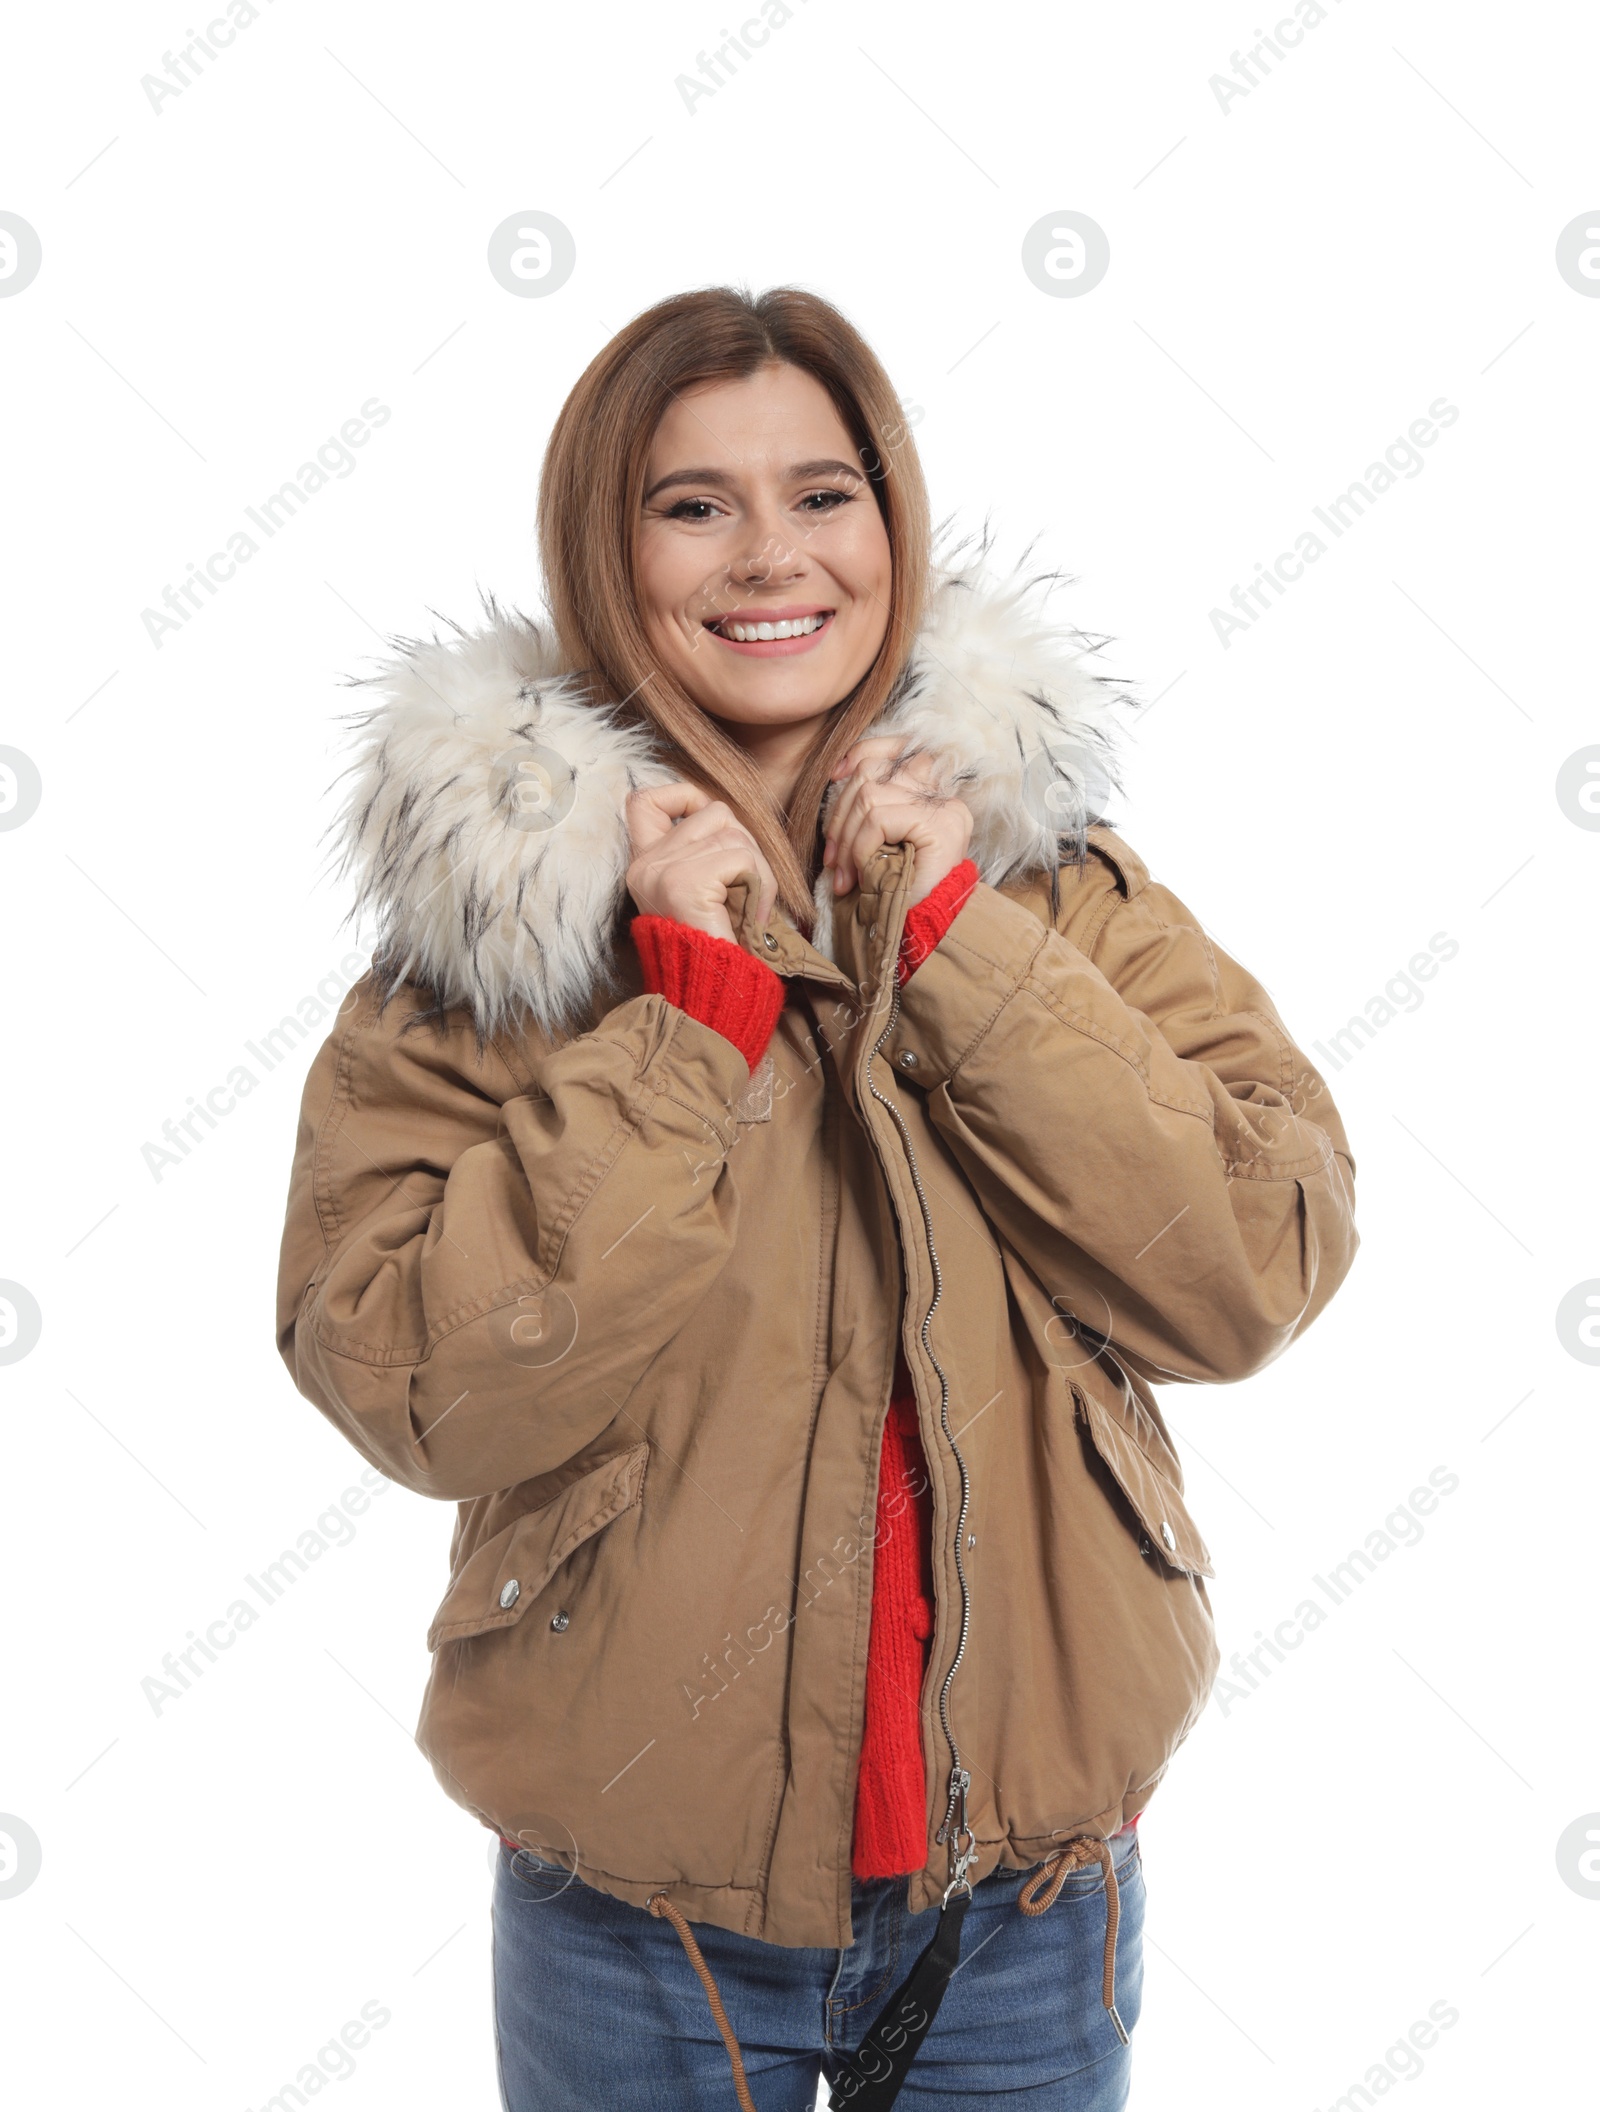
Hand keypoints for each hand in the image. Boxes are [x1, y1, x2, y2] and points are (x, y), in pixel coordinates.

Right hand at [626, 783, 779, 943]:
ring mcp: (662, 871)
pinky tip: (752, 915)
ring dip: (758, 869)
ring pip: (735, 833)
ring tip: (750, 907)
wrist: (708, 995)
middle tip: (747, 889)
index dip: (684, 796)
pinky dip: (761, 885)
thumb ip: (703, 854)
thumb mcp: (702, 892)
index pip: (643, 800)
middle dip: (745, 844)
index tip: (709, 822)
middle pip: (714, 811)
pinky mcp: (685, 883)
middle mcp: (645, 864)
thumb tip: (731, 820)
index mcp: (643, 864)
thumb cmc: (715, 948)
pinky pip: (742, 859)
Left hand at [822, 737, 973, 904]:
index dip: (858, 756)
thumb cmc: (896, 895)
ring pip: (869, 795)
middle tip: (833, 860)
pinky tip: (862, 875)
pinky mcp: (939, 825)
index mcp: (930, 794)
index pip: (892, 751)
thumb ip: (868, 810)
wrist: (924, 934)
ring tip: (845, 875)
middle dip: (840, 816)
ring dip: (847, 839)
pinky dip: (860, 847)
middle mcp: (942, 796)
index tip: (833, 777)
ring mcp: (944, 809)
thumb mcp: (877, 845)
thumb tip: (837, 775)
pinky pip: (878, 818)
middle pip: (873, 772)